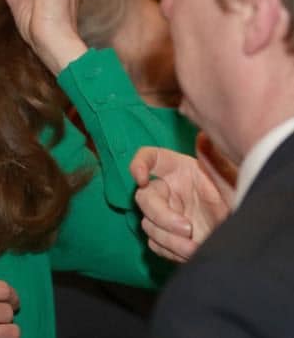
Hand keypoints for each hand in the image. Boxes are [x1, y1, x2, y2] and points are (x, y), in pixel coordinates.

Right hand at [130, 135, 233, 261]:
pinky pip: (156, 243)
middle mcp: (169, 191)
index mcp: (179, 170)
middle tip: (187, 228)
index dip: (139, 164)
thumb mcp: (231, 179)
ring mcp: (166, 215)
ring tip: (193, 247)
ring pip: (148, 224)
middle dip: (161, 215)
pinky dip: (170, 249)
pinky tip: (190, 252)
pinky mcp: (168, 237)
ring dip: (168, 238)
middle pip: (144, 198)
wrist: (249, 235)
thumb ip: (214, 159)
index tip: (141, 178)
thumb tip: (203, 137)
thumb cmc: (241, 201)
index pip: (149, 158)